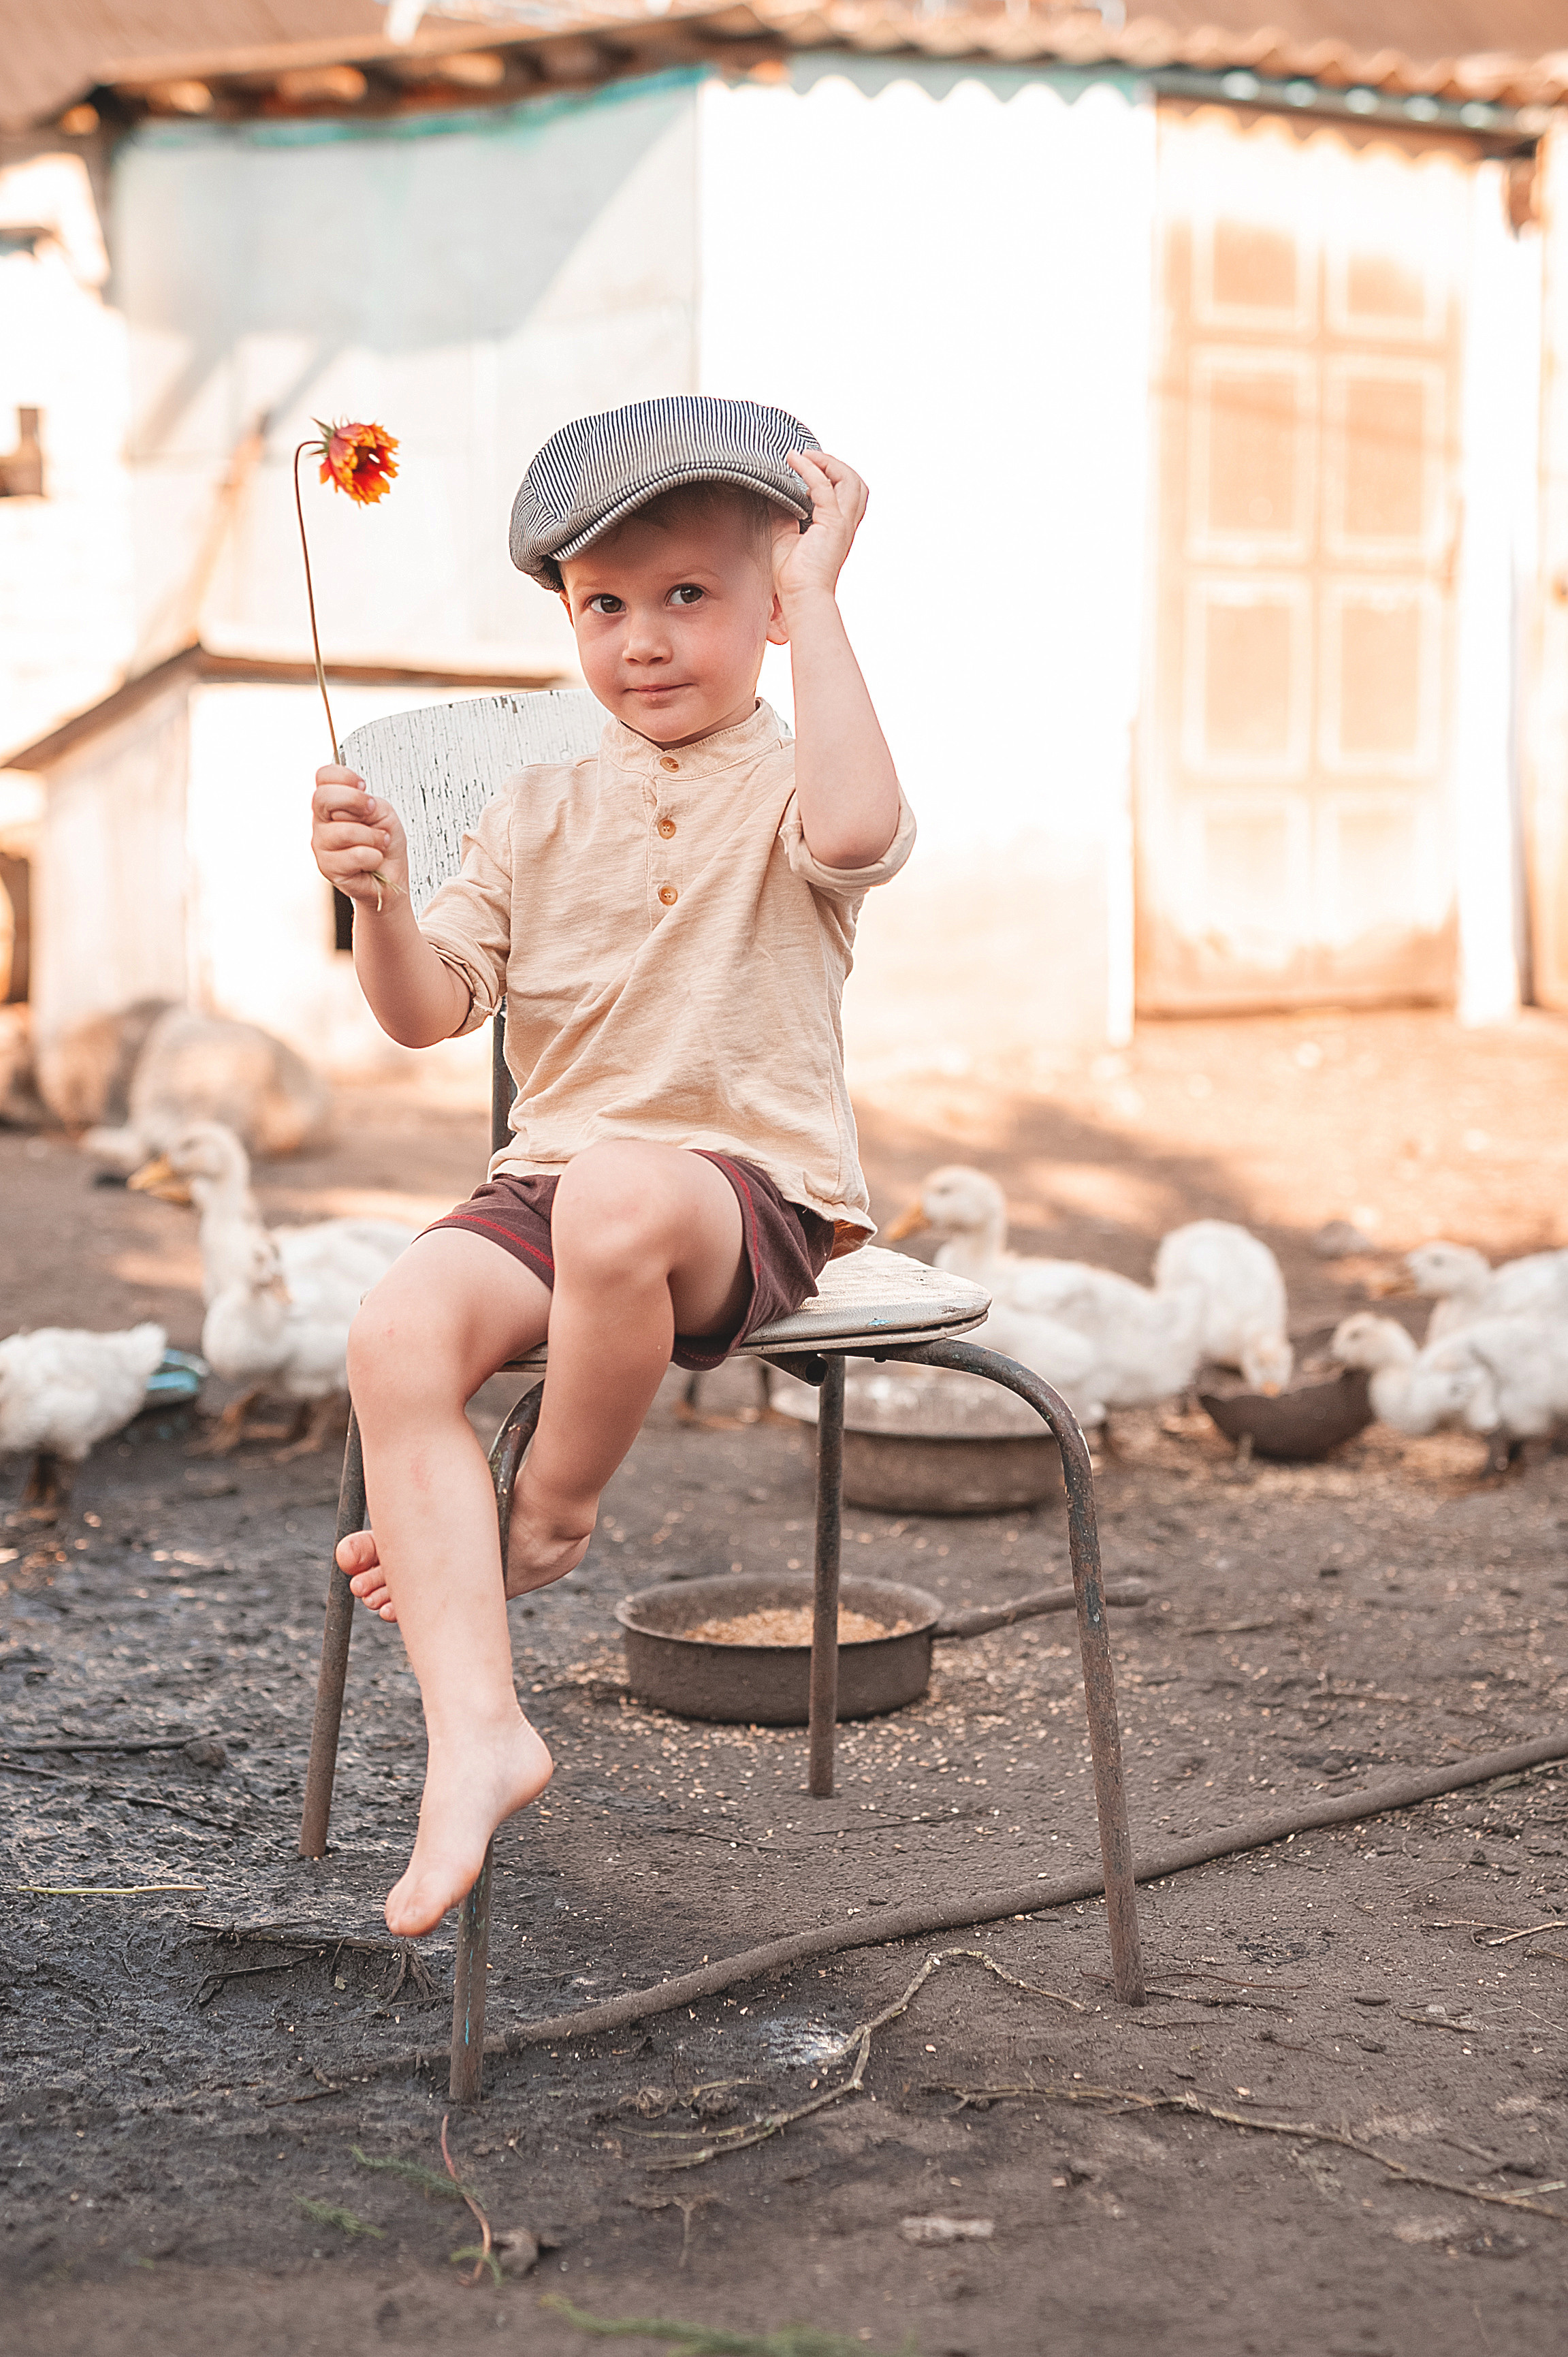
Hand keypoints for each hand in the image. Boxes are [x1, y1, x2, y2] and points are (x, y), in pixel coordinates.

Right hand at [311, 766, 408, 907]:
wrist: (391, 876)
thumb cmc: (385, 842)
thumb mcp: (382, 812)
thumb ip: (364, 802)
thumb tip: (345, 810)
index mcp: (332, 803)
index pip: (323, 776)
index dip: (344, 776)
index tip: (363, 787)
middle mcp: (321, 822)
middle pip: (323, 797)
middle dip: (355, 801)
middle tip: (372, 811)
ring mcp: (321, 845)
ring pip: (345, 831)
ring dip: (373, 837)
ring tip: (378, 843)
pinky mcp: (327, 868)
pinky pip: (355, 855)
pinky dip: (374, 857)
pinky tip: (372, 860)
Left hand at [772, 449, 867, 608]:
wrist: (800, 596)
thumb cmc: (794, 576)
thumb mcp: (784, 536)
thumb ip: (783, 513)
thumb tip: (773, 494)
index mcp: (839, 528)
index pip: (848, 493)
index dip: (832, 475)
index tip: (807, 468)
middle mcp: (845, 524)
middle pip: (856, 482)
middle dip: (835, 463)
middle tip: (809, 457)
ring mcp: (841, 523)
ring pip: (849, 479)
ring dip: (827, 462)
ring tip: (804, 456)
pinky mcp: (832, 523)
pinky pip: (823, 486)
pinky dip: (809, 469)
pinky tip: (794, 461)